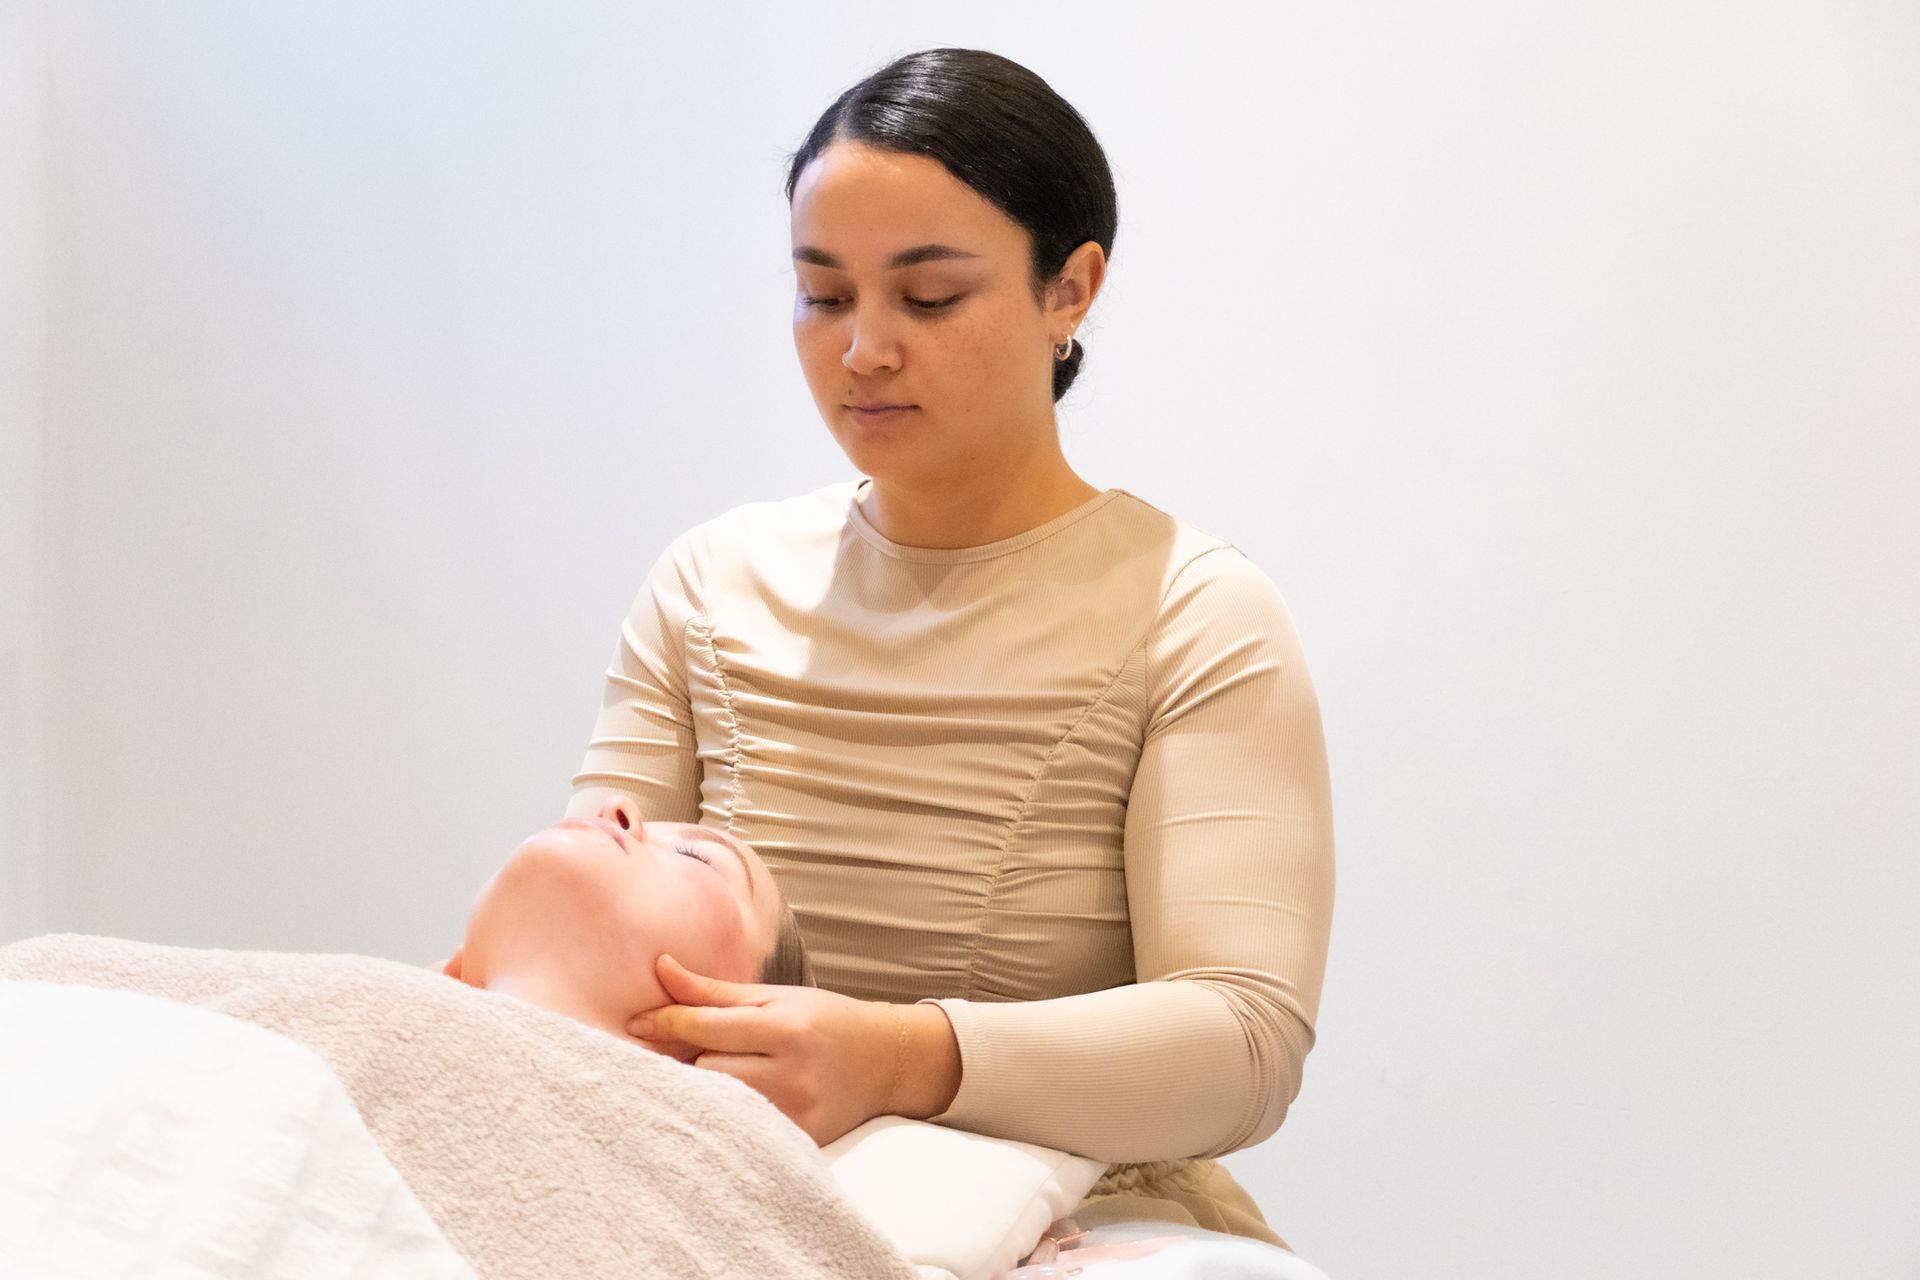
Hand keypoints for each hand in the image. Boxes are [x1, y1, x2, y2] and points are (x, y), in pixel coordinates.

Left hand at [629, 954, 909, 1144]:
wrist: (887, 1060)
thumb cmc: (824, 1021)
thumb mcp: (776, 997)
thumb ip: (714, 991)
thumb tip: (661, 968)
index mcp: (784, 1027)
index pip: (705, 1027)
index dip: (664, 1022)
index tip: (635, 1023)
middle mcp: (790, 1072)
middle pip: (705, 1071)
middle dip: (685, 1059)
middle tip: (676, 1052)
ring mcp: (795, 1112)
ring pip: (718, 1104)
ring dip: (700, 1090)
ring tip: (700, 1076)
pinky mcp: (800, 1140)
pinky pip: (742, 1131)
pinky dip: (726, 1117)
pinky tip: (721, 1107)